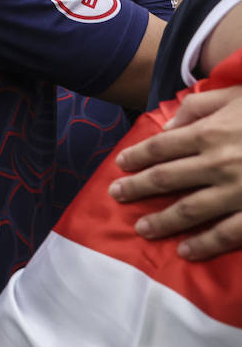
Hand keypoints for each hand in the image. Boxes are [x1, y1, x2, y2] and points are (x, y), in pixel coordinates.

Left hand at [111, 87, 241, 259]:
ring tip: (142, 229)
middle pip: (166, 178)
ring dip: (162, 221)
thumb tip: (169, 125)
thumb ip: (199, 106)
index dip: (137, 157)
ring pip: (190, 210)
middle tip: (117, 196)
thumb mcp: (236, 95)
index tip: (120, 165)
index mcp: (210, 132)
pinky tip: (186, 252)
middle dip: (137, 189)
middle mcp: (218, 162)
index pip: (161, 146)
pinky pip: (228, 233)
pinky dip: (205, 245)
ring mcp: (238, 190)